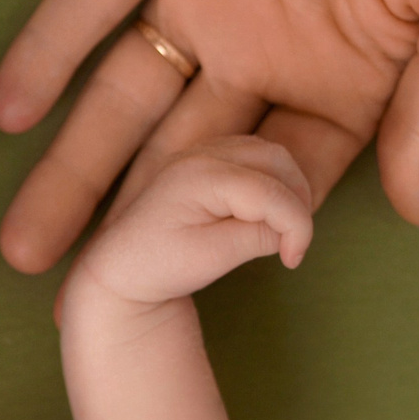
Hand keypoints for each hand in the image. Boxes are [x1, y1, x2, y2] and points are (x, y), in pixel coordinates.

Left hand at [0, 0, 418, 272]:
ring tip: (23, 248)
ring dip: (73, 171)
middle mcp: (270, 44)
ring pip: (124, 99)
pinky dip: (46, 52)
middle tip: (73, 315)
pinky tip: (8, 115)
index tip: (186, 312)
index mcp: (354, 77)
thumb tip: (409, 215)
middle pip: (182, 162)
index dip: (233, 244)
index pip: (277, 184)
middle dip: (131, 236)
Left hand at [64, 136, 312, 312]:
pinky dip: (271, 180)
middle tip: (293, 243)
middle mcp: (201, 153)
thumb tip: (294, 228)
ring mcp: (201, 152)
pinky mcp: (205, 159)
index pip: (271, 190)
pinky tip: (265, 214)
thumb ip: (259, 236)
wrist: (122, 267)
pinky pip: (253, 157)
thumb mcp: (213, 257)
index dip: (296, 225)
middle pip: (276, 160)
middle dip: (296, 200)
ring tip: (283, 229)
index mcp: (200, 175)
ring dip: (287, 187)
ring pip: (269, 154)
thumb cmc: (160, 265)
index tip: (293, 260)